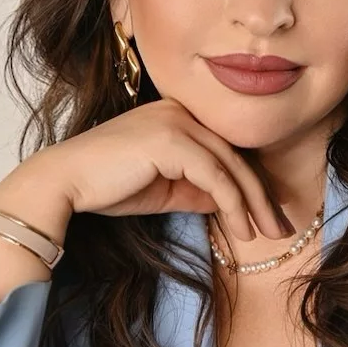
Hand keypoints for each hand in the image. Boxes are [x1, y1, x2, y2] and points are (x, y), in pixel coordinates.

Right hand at [41, 97, 294, 242]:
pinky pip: (214, 175)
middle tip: (282, 228)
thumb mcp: (164, 190)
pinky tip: (241, 229)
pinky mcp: (170, 139)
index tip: (270, 215)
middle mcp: (180, 110)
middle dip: (261, 195)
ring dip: (253, 204)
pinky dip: (232, 204)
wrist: (65, 182)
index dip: (251, 184)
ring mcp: (175, 121)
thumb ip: (197, 191)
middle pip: (234, 155)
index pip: (225, 151)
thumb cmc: (107, 186)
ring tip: (266, 235)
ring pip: (230, 165)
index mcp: (177, 115)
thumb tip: (229, 205)